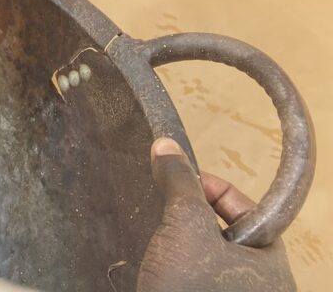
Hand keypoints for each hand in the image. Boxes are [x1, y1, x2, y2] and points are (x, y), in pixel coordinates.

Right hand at [138, 137, 294, 291]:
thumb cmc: (192, 288)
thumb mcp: (185, 227)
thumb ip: (180, 184)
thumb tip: (166, 145)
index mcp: (272, 265)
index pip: (248, 210)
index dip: (213, 187)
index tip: (179, 179)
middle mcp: (258, 286)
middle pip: (225, 232)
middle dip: (191, 215)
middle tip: (164, 207)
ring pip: (204, 257)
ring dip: (178, 242)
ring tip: (155, 233)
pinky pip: (191, 279)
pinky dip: (171, 266)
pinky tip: (152, 262)